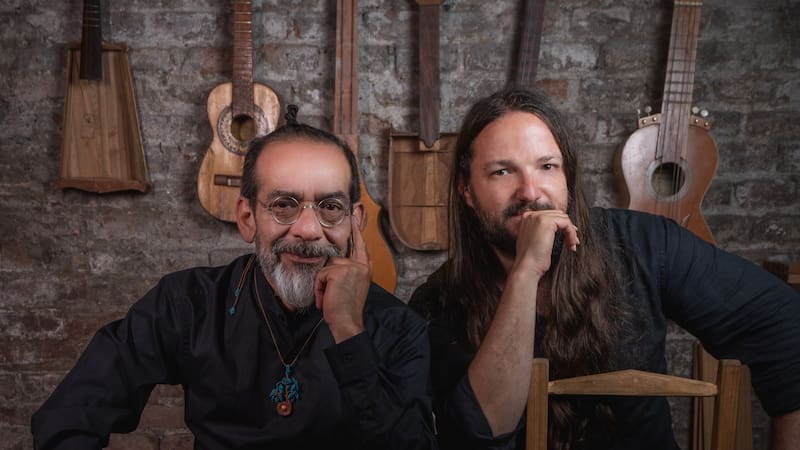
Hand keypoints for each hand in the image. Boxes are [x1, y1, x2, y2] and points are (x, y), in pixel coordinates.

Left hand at [314, 214, 371, 342]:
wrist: (347, 323)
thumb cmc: (346, 309)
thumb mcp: (350, 286)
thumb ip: (346, 271)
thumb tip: (332, 260)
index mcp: (365, 269)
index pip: (360, 245)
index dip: (356, 231)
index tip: (354, 216)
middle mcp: (361, 266)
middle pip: (334, 259)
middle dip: (326, 277)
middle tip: (332, 296)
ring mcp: (351, 268)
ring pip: (325, 268)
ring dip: (322, 284)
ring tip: (329, 299)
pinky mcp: (339, 272)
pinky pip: (320, 275)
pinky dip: (318, 288)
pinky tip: (325, 299)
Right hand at [512, 209, 578, 277]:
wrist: (527, 266)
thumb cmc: (531, 259)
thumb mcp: (534, 239)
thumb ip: (542, 230)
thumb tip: (559, 227)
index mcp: (527, 217)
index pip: (550, 215)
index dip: (562, 226)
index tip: (569, 236)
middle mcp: (531, 214)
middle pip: (558, 215)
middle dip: (568, 229)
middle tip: (572, 242)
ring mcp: (538, 217)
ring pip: (564, 219)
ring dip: (571, 233)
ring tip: (571, 245)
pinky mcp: (547, 222)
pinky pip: (567, 223)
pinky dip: (572, 234)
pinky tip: (571, 245)